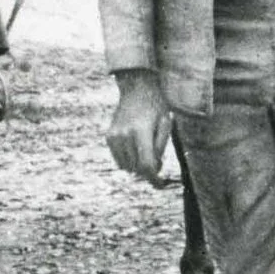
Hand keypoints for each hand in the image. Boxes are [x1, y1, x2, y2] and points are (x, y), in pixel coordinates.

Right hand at [107, 72, 177, 186]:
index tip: (161, 185)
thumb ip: (160, 148)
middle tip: (158, 160)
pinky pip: (119, 160)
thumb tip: (154, 169)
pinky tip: (136, 148)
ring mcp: (114, 136)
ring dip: (138, 166)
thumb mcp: (166, 124)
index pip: (146, 165)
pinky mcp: (109, 136)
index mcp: (140, 131)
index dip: (154, 180)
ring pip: (127, 167)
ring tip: (146, 152)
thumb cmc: (156, 106)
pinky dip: (128, 160)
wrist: (137, 88)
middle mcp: (124, 135)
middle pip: (137, 168)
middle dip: (149, 170)